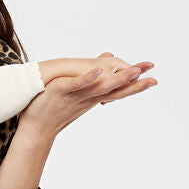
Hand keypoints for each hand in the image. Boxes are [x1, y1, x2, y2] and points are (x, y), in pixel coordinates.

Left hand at [23, 52, 156, 142]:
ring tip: (133, 71)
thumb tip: (106, 62)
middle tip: (153, 79)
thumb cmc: (53, 108)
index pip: (118, 91)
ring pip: (101, 87)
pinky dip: (87, 78)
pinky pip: (76, 84)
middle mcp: (89, 97)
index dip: (135, 85)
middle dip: (134, 85)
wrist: (35, 127)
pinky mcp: (62, 90)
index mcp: (93, 97)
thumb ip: (93, 78)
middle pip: (116, 91)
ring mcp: (76, 95)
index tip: (153, 79)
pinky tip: (98, 70)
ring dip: (117, 80)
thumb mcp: (76, 91)